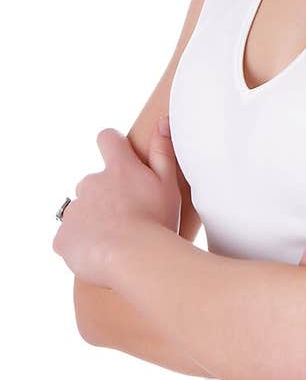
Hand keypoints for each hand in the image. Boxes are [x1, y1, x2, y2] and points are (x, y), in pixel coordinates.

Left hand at [52, 117, 182, 285]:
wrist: (134, 258)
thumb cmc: (157, 222)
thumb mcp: (168, 185)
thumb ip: (163, 152)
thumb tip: (161, 121)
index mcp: (118, 169)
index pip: (108, 139)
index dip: (113, 145)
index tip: (120, 158)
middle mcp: (90, 182)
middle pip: (94, 183)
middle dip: (106, 197)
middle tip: (128, 218)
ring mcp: (74, 210)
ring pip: (82, 212)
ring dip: (94, 222)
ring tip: (116, 242)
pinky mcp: (62, 237)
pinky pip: (69, 239)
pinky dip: (81, 245)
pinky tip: (99, 256)